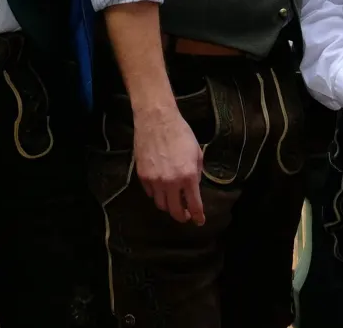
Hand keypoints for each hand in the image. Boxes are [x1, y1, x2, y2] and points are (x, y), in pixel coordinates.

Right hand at [132, 104, 205, 224]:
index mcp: (188, 176)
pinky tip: (161, 188)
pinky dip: (157, 194)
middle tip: (186, 215)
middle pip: (175, 211)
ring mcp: (155, 181)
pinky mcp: (142, 177)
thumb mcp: (196, 153)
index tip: (199, 222)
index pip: (194, 204)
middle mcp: (171, 182)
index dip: (198, 216)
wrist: (157, 121)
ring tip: (173, 202)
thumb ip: (196, 173)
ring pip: (161, 204)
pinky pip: (150, 193)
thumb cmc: (181, 133)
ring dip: (169, 206)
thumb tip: (194, 187)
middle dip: (182, 216)